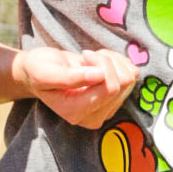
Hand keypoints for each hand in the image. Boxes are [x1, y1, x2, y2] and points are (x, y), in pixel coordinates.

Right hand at [13, 46, 138, 128]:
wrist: (42, 70)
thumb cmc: (39, 70)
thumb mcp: (44, 72)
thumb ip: (69, 77)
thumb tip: (98, 76)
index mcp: (76, 113)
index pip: (110, 88)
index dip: (101, 64)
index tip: (84, 54)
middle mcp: (95, 117)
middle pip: (123, 83)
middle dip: (106, 61)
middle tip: (87, 55)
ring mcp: (108, 109)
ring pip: (130, 78)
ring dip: (112, 60)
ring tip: (91, 59)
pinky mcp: (117, 98)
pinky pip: (132, 74)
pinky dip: (118, 62)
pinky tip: (100, 62)